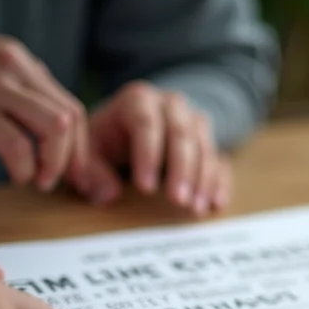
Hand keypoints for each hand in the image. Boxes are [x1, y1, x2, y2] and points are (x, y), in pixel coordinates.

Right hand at [0, 33, 88, 191]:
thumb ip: (19, 90)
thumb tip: (62, 125)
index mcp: (16, 60)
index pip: (71, 107)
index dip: (79, 147)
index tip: (76, 174)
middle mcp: (10, 65)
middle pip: (70, 118)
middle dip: (72, 159)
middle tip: (54, 181)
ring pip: (56, 128)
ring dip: (53, 163)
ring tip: (36, 179)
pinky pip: (18, 145)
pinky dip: (25, 169)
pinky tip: (17, 176)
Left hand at [86, 82, 229, 214]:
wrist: (131, 128)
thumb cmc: (107, 141)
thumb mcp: (90, 151)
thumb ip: (92, 172)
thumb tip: (107, 196)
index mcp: (138, 100)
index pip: (146, 123)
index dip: (148, 155)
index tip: (146, 188)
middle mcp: (171, 106)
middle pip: (181, 133)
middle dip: (181, 170)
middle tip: (178, 201)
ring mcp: (194, 123)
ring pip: (204, 146)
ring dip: (202, 179)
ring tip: (194, 209)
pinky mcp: (208, 143)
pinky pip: (219, 160)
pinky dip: (219, 183)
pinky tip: (215, 204)